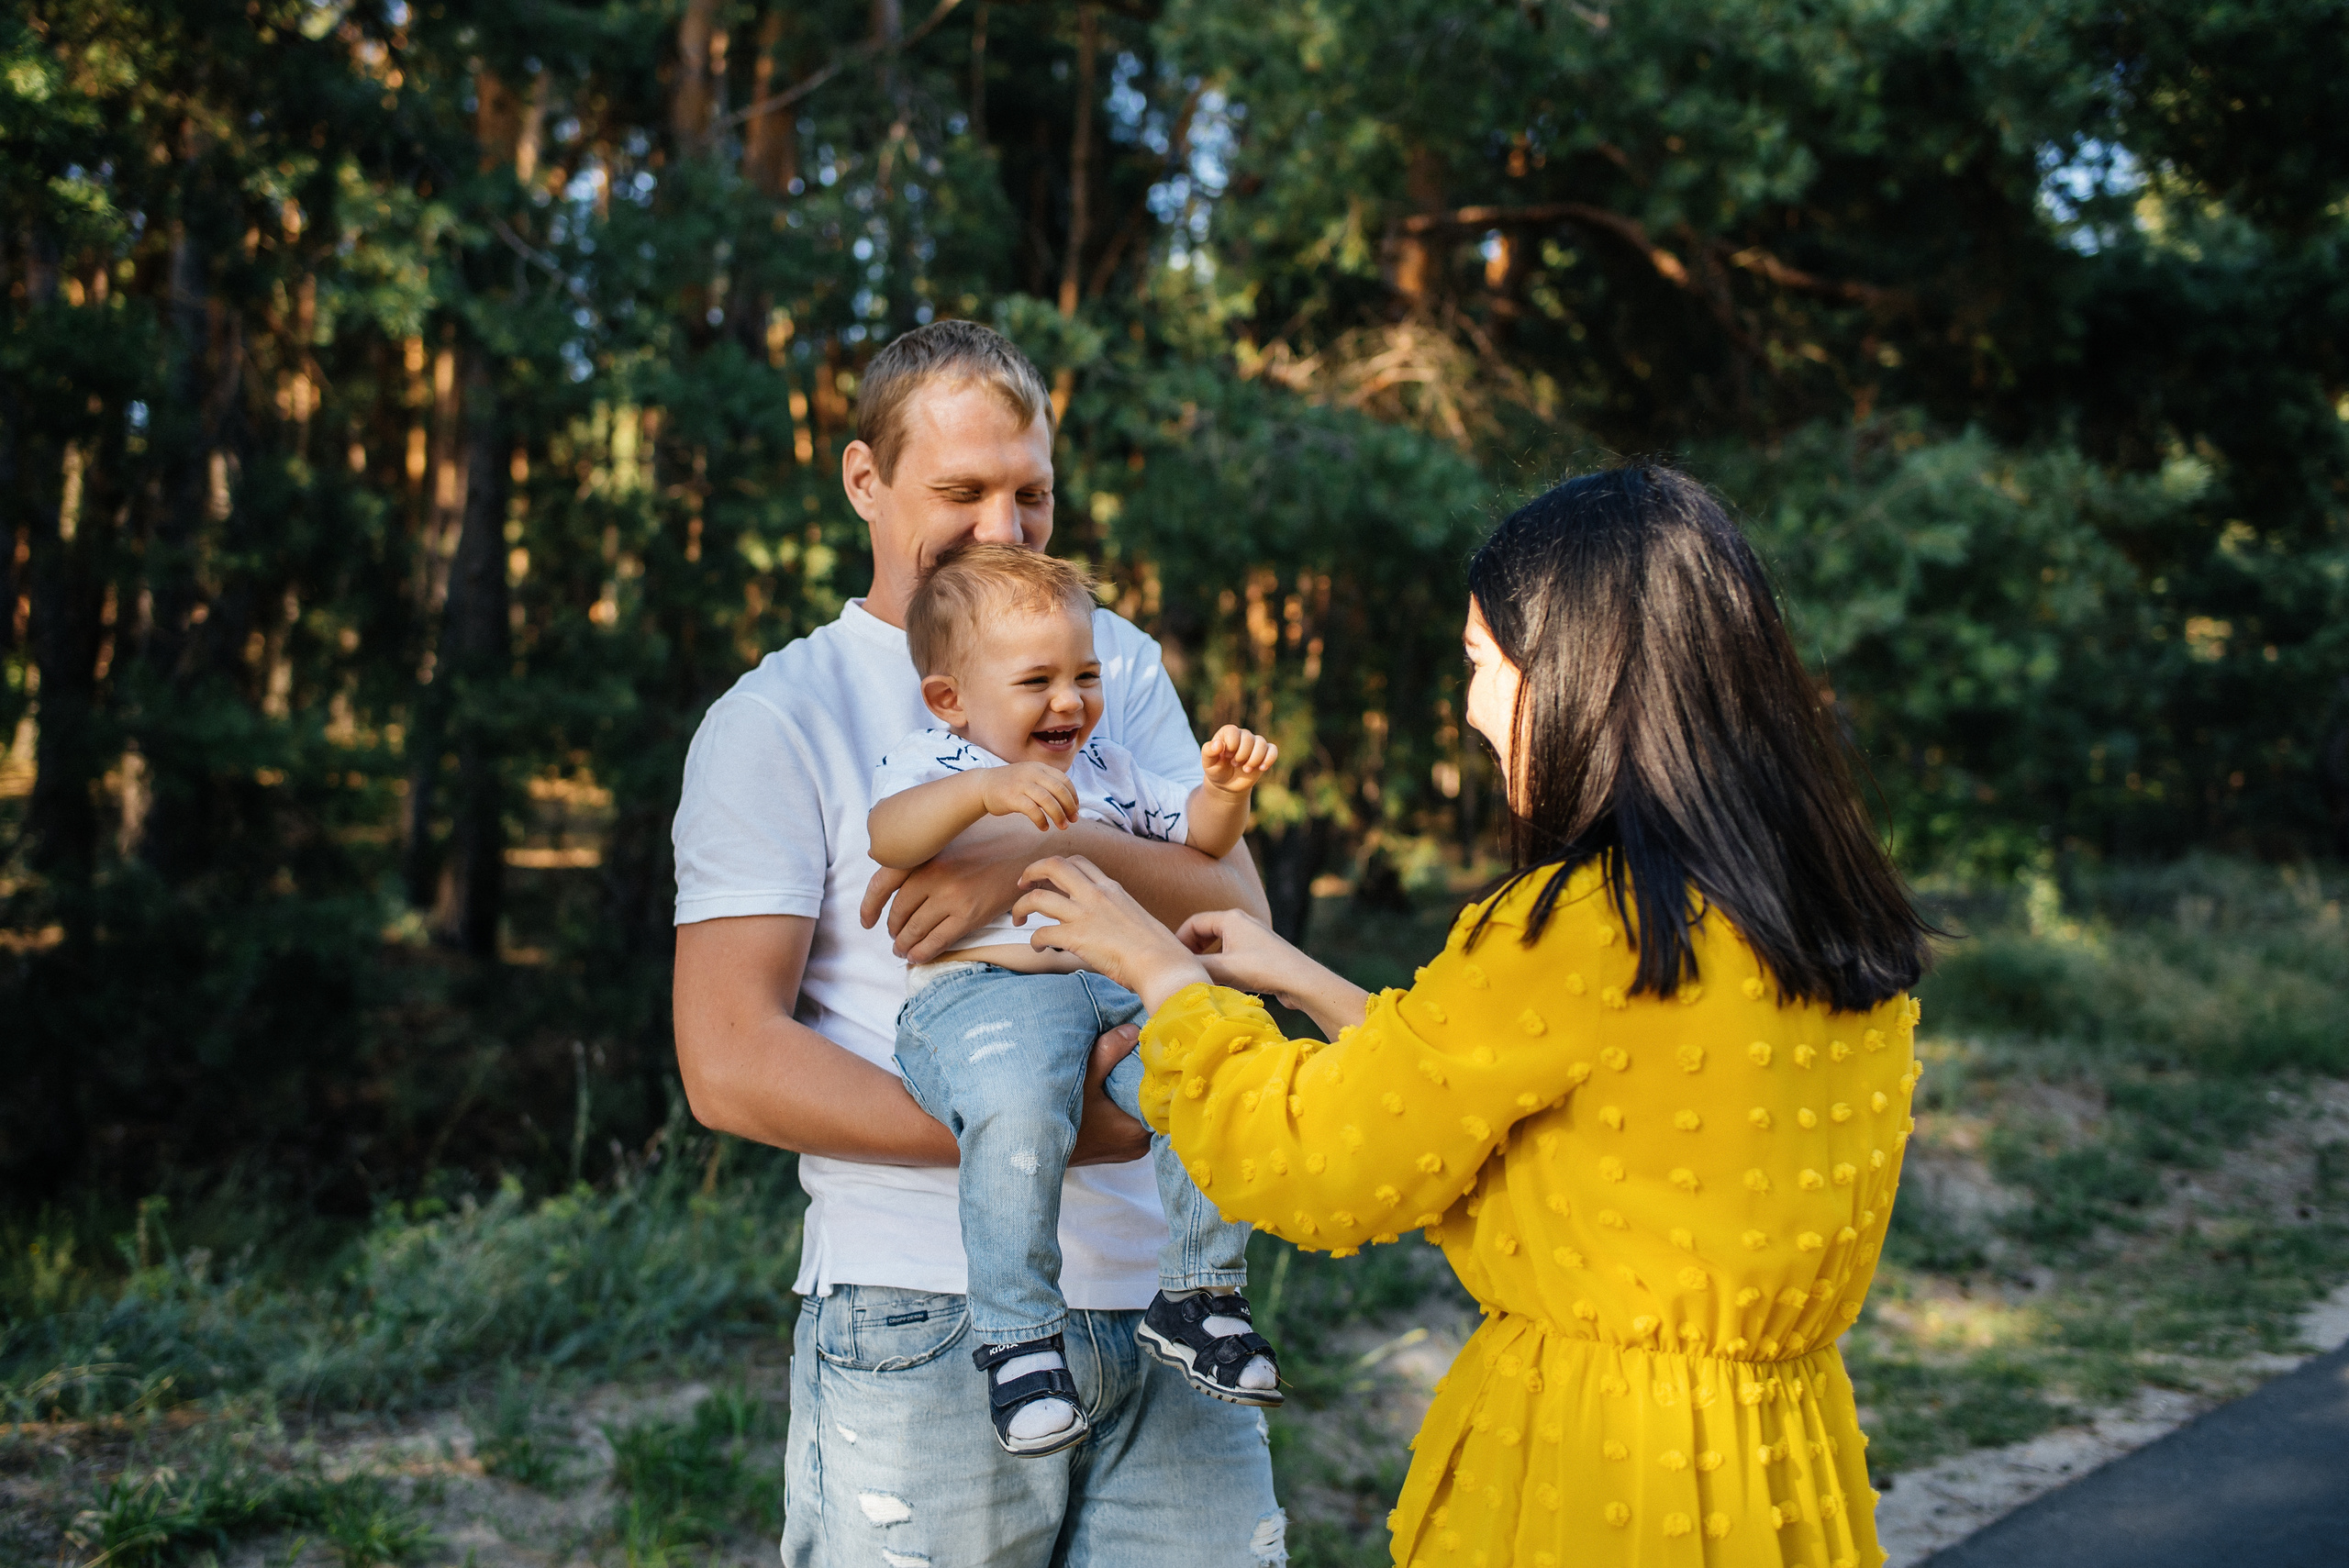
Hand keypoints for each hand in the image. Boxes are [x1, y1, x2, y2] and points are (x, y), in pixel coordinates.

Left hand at [859, 824, 1032, 960]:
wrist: (1024, 853)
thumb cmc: (986, 846)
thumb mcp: (948, 842)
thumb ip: (920, 856)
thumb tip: (876, 857)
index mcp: (925, 856)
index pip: (882, 883)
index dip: (869, 907)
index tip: (867, 921)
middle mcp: (933, 875)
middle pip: (898, 912)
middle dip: (893, 931)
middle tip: (894, 939)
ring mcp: (950, 896)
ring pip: (915, 930)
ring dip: (904, 945)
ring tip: (902, 951)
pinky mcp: (968, 915)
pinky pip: (936, 942)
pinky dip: (923, 953)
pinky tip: (917, 957)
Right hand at [980, 762, 1082, 831]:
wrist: (983, 785)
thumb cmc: (1011, 785)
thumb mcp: (1031, 777)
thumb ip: (1047, 784)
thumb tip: (1070, 803)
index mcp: (1039, 767)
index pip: (1064, 780)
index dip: (1074, 796)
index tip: (1076, 809)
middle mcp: (1032, 773)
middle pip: (1059, 790)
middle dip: (1069, 806)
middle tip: (1073, 820)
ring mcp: (1021, 784)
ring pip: (1048, 800)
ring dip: (1058, 815)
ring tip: (1062, 826)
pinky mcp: (1012, 797)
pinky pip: (1032, 810)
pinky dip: (1041, 820)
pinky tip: (1044, 827)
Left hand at [1012, 855, 1211, 1008]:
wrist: (1161, 963)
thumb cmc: (1156, 948)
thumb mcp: (1136, 916)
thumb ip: (1116, 913)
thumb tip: (1107, 925)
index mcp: (1111, 888)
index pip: (1078, 861)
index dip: (1057, 865)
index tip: (1048, 876)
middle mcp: (1095, 894)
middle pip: (1053, 866)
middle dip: (1031, 871)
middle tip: (1021, 884)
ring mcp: (1084, 914)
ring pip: (1037, 897)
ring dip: (1020, 907)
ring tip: (1017, 918)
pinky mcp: (1076, 938)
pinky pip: (1041, 933)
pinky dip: (1034, 941)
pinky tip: (1038, 949)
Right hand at [1070, 1024, 1150, 1164]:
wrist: (1037, 1147)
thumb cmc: (1061, 1116)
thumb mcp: (1083, 1078)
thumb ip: (1108, 1052)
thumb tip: (1133, 1030)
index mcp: (1137, 1131)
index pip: (1162, 1101)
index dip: (1160, 1078)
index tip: (1157, 1058)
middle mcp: (1138, 1145)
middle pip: (1154, 1107)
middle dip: (1148, 1084)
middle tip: (1144, 1059)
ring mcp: (1128, 1149)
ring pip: (1143, 1114)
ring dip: (1137, 1095)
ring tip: (1131, 1071)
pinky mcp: (1119, 1149)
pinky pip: (1133, 1123)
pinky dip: (1128, 1107)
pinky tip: (1120, 1090)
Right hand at [1177, 905, 1370, 1038]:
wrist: (1301, 980)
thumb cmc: (1263, 969)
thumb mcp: (1224, 970)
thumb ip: (1197, 968)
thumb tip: (1174, 974)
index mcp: (1231, 918)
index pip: (1194, 923)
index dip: (1179, 940)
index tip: (1172, 960)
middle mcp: (1242, 922)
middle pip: (1207, 932)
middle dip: (1193, 950)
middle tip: (1184, 968)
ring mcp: (1254, 937)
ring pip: (1221, 945)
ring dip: (1209, 960)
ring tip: (1201, 977)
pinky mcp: (1262, 952)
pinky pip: (1234, 954)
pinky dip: (1223, 965)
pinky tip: (1222, 983)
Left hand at [1201, 725, 1278, 791]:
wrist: (1227, 784)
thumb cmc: (1217, 770)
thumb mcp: (1208, 764)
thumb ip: (1208, 752)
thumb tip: (1218, 744)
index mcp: (1227, 733)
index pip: (1233, 731)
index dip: (1231, 745)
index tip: (1226, 756)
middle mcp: (1242, 735)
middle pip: (1249, 738)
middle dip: (1242, 755)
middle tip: (1235, 764)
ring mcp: (1255, 744)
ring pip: (1262, 744)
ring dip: (1254, 759)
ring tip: (1246, 769)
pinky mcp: (1265, 753)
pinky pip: (1273, 750)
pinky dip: (1269, 759)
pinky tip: (1261, 768)